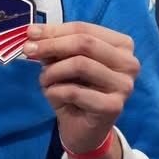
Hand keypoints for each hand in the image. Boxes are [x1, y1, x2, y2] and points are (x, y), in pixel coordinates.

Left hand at [23, 22, 139, 158]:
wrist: (83, 130)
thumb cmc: (76, 90)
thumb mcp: (63, 62)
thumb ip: (54, 45)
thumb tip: (34, 32)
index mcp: (122, 45)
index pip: (84, 28)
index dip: (55, 29)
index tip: (30, 33)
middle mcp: (129, 63)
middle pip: (85, 43)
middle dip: (51, 45)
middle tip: (28, 50)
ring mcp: (124, 85)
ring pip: (80, 64)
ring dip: (53, 71)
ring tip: (45, 81)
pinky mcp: (113, 106)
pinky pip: (75, 91)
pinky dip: (55, 91)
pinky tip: (52, 96)